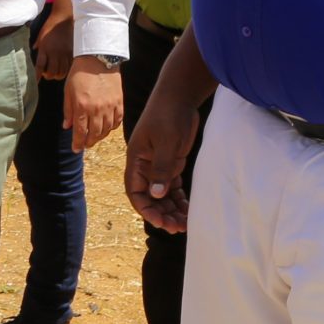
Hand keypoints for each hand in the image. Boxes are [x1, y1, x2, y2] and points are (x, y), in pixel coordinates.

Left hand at [34, 18, 73, 79]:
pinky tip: (63, 69)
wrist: (64, 18)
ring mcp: (64, 53)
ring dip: (57, 75)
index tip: (36, 81)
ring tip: (55, 73)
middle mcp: (54, 53)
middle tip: (47, 74)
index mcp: (44, 49)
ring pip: (61, 72)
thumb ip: (37, 44)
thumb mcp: (40, 35)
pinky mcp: (71, 52)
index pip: (40, 66)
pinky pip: (69, 66)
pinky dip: (66, 70)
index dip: (38, 75)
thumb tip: (33, 49)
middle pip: (51, 72)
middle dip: (48, 76)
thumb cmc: (50, 25)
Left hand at [64, 60, 123, 150]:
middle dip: (88, 142)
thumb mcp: (68, 91)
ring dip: (100, 137)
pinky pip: (117, 121)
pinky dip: (112, 127)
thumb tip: (67, 127)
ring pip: (106, 130)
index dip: (78, 143)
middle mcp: (97, 109)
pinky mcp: (119, 102)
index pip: (80, 132)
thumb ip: (68, 110)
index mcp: (82, 106)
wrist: (98, 58)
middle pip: (94, 134)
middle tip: (85, 144)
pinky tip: (107, 128)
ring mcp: (110, 106)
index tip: (76, 149)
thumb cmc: (79, 73)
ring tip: (94, 138)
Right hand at [125, 88, 199, 233]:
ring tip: (185, 224)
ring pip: (162, 195)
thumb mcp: (166, 142)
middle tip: (177, 227)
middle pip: (150, 197)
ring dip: (171, 210)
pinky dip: (179, 199)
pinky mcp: (172, 162)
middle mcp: (145, 166)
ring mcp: (159, 165)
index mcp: (137, 161)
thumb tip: (156, 195)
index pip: (135, 192)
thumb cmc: (169, 115)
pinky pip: (173, 187)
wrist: (180, 95)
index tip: (160, 222)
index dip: (146, 209)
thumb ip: (161, 169)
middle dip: (162, 214)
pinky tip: (188, 210)